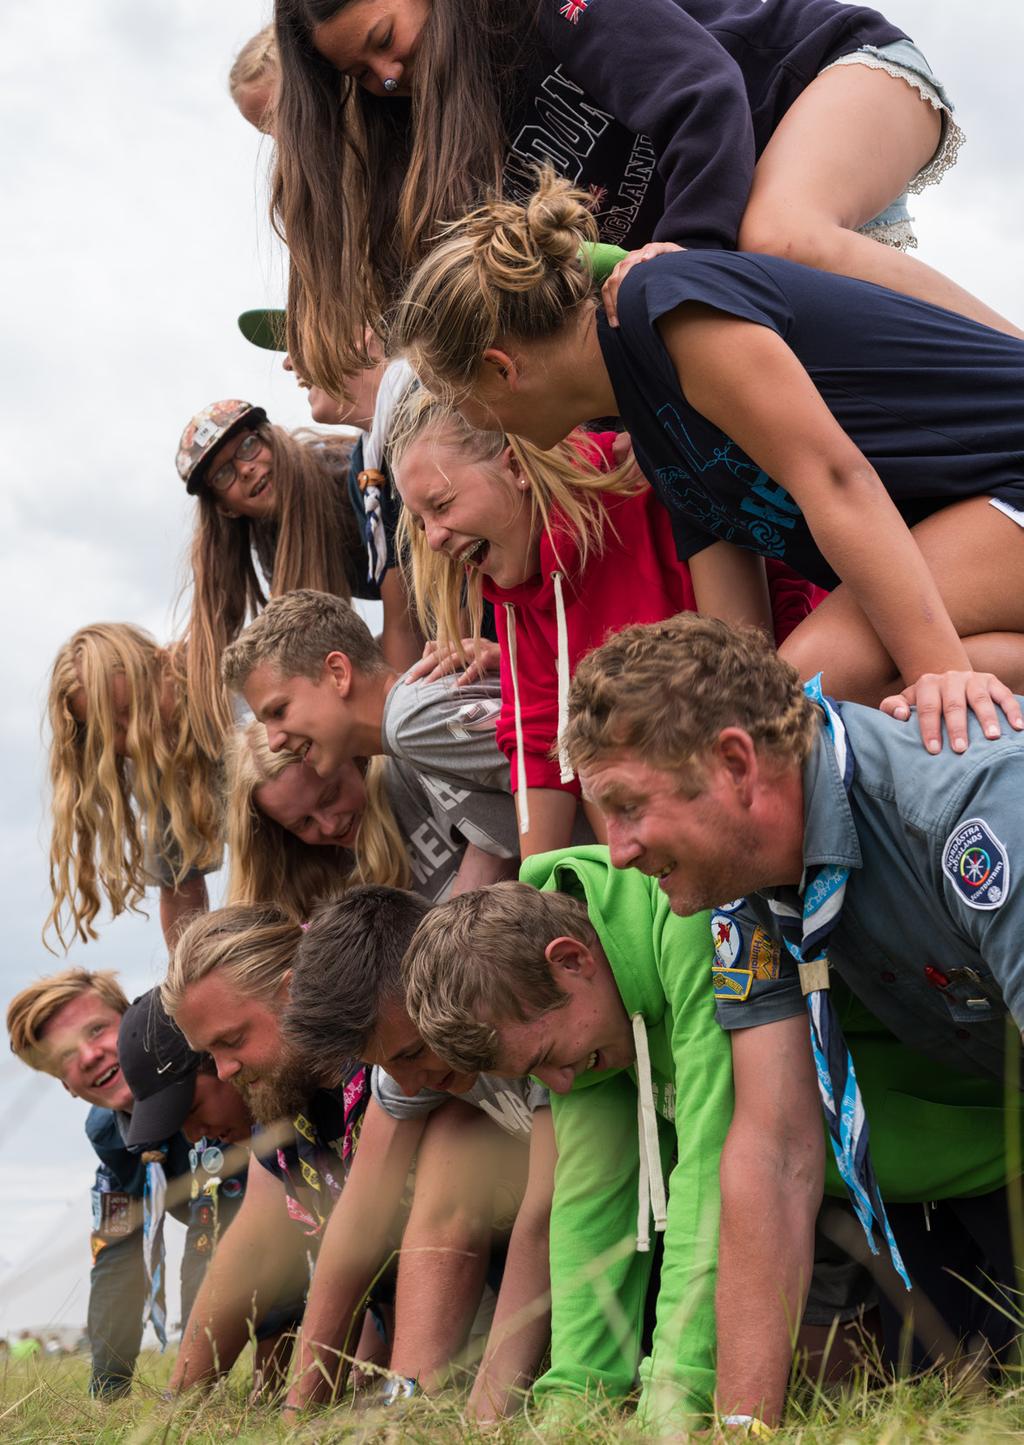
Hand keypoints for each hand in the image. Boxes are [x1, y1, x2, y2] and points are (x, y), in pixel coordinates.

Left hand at [403, 638, 500, 685]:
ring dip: (438, 672)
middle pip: (438, 654)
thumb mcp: (469, 653)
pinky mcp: (488, 656)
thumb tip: (430, 650)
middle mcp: (464, 643)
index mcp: (458, 643)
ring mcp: (476, 649)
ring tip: (426, 684)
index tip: (409, 678)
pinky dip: (465, 676)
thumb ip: (452, 653)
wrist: (516, 652)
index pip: (434, 650)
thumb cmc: (491, 656)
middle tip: (409, 681)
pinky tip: (456, 686)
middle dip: (422, 668)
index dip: (421, 663)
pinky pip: (474, 667)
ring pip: (452, 659)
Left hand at [601, 242, 683, 326]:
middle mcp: (630, 261)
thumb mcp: (645, 297)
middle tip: (622, 318)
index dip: (610, 306)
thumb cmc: (662, 286)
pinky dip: (648, 254)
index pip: (608, 287)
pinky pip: (652, 249)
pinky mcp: (662, 248)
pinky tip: (645, 261)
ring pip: (628, 264)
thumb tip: (619, 327)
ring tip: (629, 297)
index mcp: (622, 272)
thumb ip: (633, 305)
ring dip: (626, 280)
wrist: (683, 268)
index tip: (615, 325)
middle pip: (615, 278)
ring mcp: (644, 253)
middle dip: (616, 299)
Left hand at [880, 670, 1023, 752]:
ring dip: (987, 719)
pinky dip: (1012, 710)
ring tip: (992, 738)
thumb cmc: (923, 701)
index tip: (934, 750)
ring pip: (980, 699)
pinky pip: (1004, 695)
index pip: (928, 708)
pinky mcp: (992, 681)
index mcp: (927, 684)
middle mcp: (950, 678)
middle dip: (958, 728)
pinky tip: (1018, 727)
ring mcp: (973, 679)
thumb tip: (900, 715)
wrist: (946, 682)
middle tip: (961, 749)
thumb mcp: (905, 702)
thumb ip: (892, 707)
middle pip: (954, 704)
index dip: (930, 729)